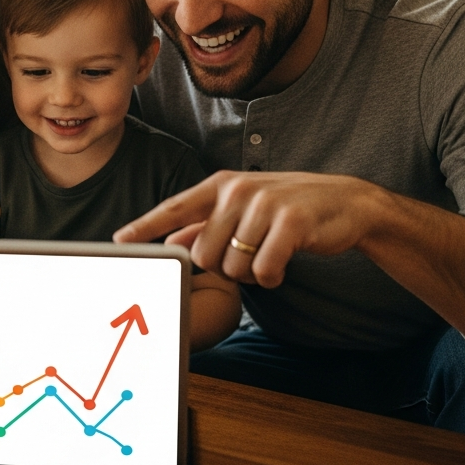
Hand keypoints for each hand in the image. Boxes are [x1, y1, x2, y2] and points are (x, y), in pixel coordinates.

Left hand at [114, 170, 382, 286]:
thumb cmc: (286, 208)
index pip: (174, 207)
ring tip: (268, 254)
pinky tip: (282, 264)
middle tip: (248, 254)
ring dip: (250, 273)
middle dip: (222, 266)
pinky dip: (271, 277)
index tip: (120, 239)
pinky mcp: (291, 223)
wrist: (345, 203)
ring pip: (232, 266)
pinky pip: (263, 271)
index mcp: (221, 186)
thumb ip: (206, 223)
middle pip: (202, 253)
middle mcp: (237, 190)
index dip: (146, 226)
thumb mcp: (243, 208)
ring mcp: (264, 204)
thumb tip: (170, 242)